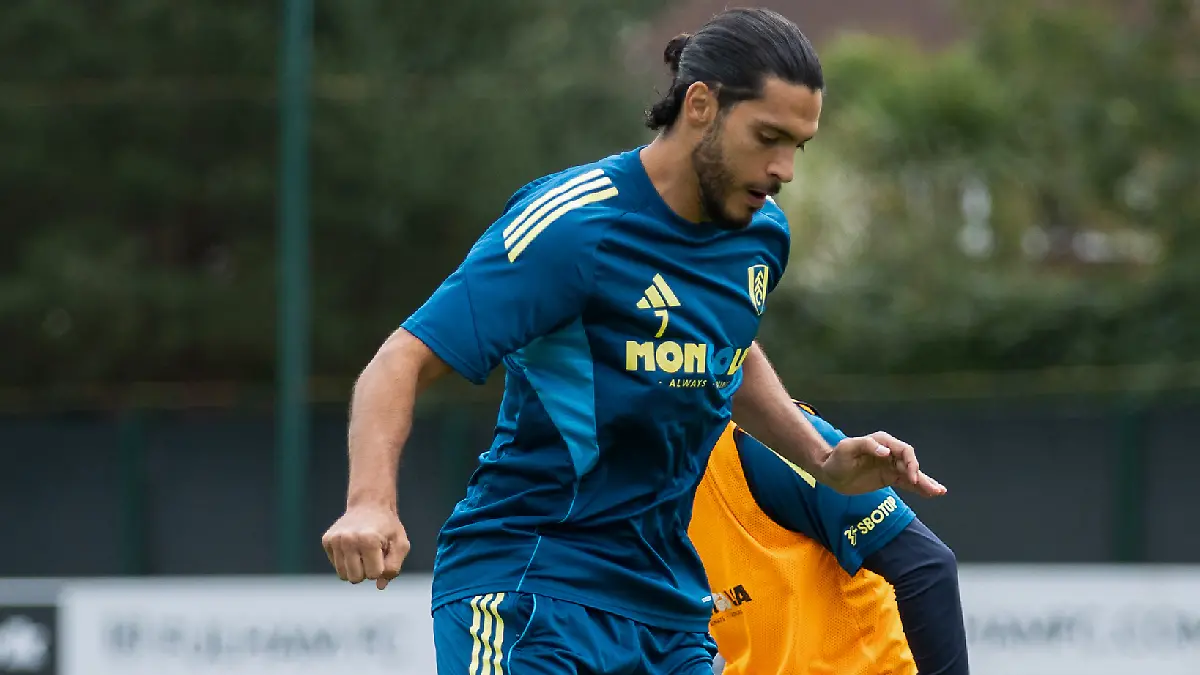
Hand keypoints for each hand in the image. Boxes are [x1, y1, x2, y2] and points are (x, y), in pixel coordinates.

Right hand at [321, 505, 409, 589]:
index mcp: (368, 540)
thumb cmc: (388, 527)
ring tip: (363, 551)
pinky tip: (353, 546)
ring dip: (355, 568)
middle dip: (367, 571)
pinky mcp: (326, 540)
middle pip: (355, 578)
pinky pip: (336, 565)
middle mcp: (348, 539)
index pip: (373, 575)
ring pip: (343, 575)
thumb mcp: (400, 544)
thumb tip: (379, 586)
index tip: (383, 553)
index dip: (381, 568)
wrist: (370, 504)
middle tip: (372, 554)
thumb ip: (394, 567)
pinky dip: (346, 561)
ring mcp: (335, 539)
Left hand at [820, 432, 946, 496]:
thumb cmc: (837, 458)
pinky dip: (918, 488)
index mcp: (882, 442)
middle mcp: (890, 453)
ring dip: (925, 483)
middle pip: (911, 463)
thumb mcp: (847, 448)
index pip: (903, 451)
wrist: (830, 473)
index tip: (910, 477)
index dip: (910, 462)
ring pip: (912, 474)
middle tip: (934, 489)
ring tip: (939, 492)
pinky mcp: (889, 478)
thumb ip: (866, 445)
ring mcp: (890, 466)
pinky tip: (930, 494)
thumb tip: (886, 452)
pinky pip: (906, 483)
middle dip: (922, 476)